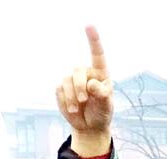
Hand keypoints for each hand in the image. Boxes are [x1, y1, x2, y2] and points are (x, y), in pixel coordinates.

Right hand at [56, 26, 113, 156]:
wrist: (90, 126)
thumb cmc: (102, 113)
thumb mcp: (107, 106)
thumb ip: (102, 95)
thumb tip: (92, 84)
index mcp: (100, 74)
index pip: (97, 55)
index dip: (93, 40)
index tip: (89, 25)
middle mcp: (85, 73)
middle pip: (77, 72)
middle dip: (78, 87)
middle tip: (83, 100)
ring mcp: (72, 80)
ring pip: (66, 82)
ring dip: (71, 98)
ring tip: (77, 110)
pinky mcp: (62, 88)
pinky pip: (59, 91)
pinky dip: (65, 102)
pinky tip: (72, 110)